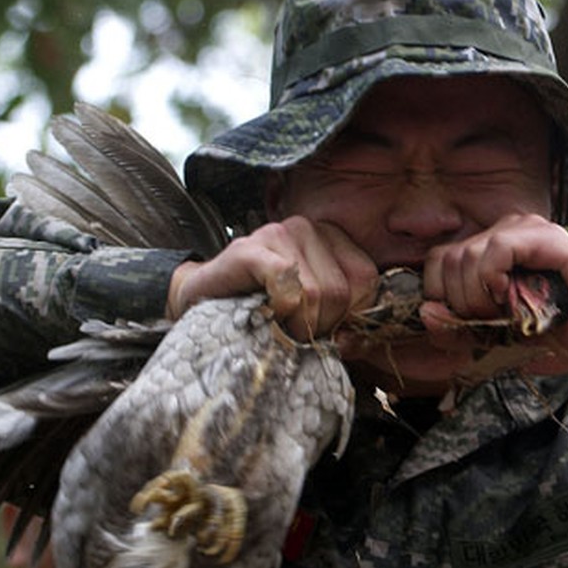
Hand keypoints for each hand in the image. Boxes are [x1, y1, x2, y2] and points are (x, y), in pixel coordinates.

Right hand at [167, 216, 378, 339]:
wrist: (201, 304)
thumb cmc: (263, 312)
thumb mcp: (314, 317)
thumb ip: (345, 327)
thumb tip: (356, 340)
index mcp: (330, 238)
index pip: (366, 281)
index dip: (349, 317)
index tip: (323, 330)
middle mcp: (307, 227)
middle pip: (341, 291)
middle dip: (321, 326)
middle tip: (294, 332)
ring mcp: (277, 233)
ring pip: (317, 293)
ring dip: (299, 326)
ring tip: (278, 325)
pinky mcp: (249, 249)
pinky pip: (286, 286)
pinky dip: (281, 312)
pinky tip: (267, 315)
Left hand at [419, 213, 567, 375]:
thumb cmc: (553, 337)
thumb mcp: (493, 342)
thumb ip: (457, 330)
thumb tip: (424, 313)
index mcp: (487, 253)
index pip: (437, 262)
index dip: (440, 296)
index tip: (466, 322)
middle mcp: (502, 234)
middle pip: (447, 259)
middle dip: (459, 303)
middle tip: (491, 322)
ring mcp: (524, 230)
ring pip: (467, 253)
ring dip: (477, 296)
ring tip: (506, 314)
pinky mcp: (544, 236)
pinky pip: (497, 248)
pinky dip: (493, 277)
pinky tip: (510, 296)